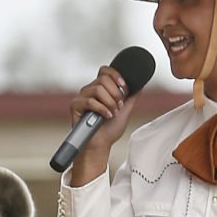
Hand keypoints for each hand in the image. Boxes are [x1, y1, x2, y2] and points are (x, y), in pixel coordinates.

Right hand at [66, 66, 137, 184]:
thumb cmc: (110, 130)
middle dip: (115, 93)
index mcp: (100, 88)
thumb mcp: (125, 110)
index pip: (105, 71)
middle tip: (118, 107)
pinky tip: (106, 116)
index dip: (116, 76)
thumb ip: (131, 96)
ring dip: (109, 102)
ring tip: (112, 113)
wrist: (101, 145)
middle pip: (103, 78)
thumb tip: (140, 83)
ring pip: (98, 89)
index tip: (124, 89)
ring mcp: (82, 97)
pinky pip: (90, 101)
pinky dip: (101, 109)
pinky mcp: (75, 105)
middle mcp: (90, 90)